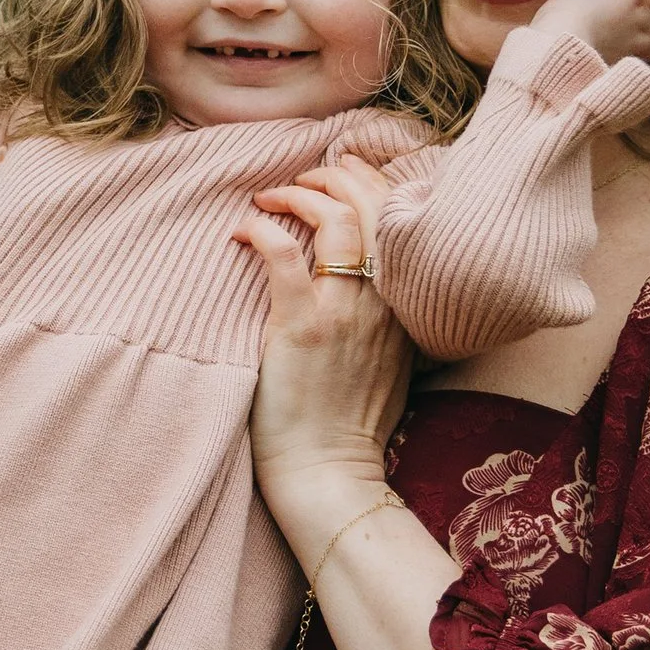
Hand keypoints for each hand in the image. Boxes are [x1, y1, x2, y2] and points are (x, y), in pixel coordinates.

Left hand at [236, 155, 413, 540]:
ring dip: (300, 194)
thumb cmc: (348, 426)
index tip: (342, 176)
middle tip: (303, 177)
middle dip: (337, 176)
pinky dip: (263, 230)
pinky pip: (284, 256)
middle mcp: (382, 302)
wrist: (330, 473)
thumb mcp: (389, 363)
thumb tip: (361, 284)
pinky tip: (245, 231)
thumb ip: (384, 319)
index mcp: (404, 307)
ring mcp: (345, 313)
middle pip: (373, 207)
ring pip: (336, 220)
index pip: (398, 221)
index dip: (370, 184)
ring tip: (272, 195)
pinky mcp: (302, 328)